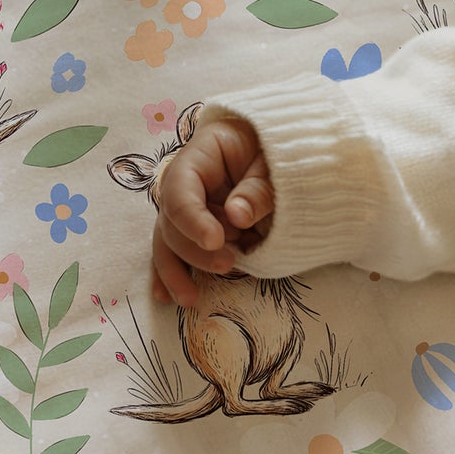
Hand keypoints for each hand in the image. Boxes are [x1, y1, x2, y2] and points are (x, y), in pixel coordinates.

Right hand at [149, 115, 272, 308]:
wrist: (287, 159)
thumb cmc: (279, 154)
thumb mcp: (275, 164)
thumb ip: (258, 189)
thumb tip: (237, 216)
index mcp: (201, 157)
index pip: (181, 188)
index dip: (193, 217)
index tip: (215, 240)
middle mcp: (186, 185)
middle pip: (172, 220)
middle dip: (194, 249)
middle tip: (228, 263)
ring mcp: (190, 210)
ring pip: (168, 242)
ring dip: (176, 272)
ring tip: (190, 298)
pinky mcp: (197, 232)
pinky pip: (178, 253)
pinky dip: (173, 275)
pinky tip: (167, 297)